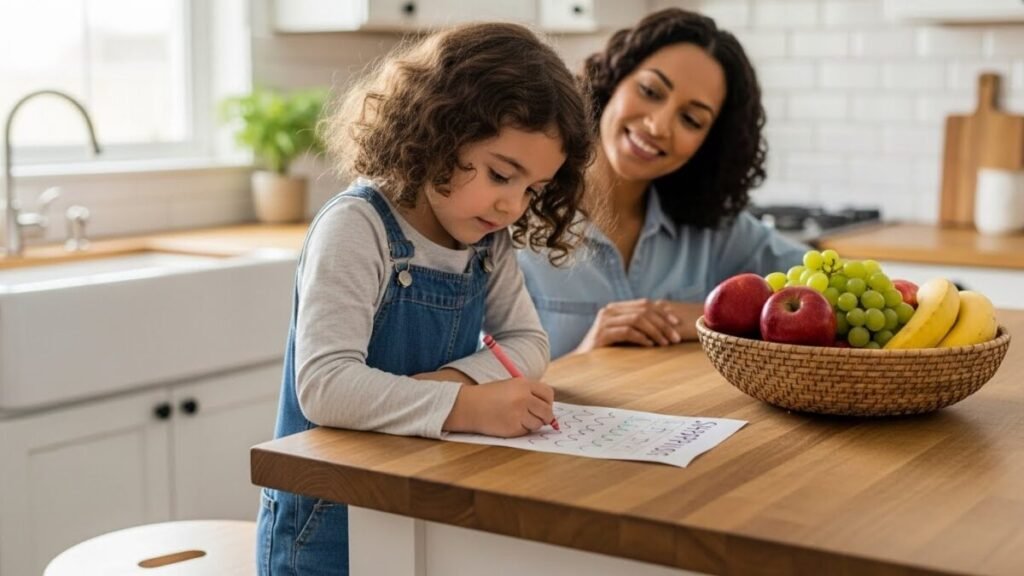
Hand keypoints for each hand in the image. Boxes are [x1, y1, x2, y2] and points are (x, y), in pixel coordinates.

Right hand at [443, 377, 553, 437]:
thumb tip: (548, 410)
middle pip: (547, 411)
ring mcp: (518, 414)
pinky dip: (521, 429)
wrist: (468, 406)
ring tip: (517, 418)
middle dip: (545, 416)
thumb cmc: (489, 396)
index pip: (548, 394)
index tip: (544, 406)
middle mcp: (523, 398)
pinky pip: (525, 431)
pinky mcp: (513, 428)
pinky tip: (508, 423)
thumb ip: (529, 394)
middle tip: (539, 418)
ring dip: (532, 424)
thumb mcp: (510, 386)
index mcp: (523, 384)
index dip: (548, 401)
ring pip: (538, 424)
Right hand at [575, 299, 699, 353]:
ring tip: (665, 343)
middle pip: (643, 310)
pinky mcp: (602, 334)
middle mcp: (610, 310)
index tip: (677, 323)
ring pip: (637, 320)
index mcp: (617, 308)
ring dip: (655, 331)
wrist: (582, 364)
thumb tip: (667, 324)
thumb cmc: (608, 351)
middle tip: (675, 338)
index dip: (663, 312)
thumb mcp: (626, 335)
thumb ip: (640, 326)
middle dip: (663, 323)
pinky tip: (650, 346)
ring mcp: (604, 321)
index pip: (644, 304)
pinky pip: (627, 332)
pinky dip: (641, 338)